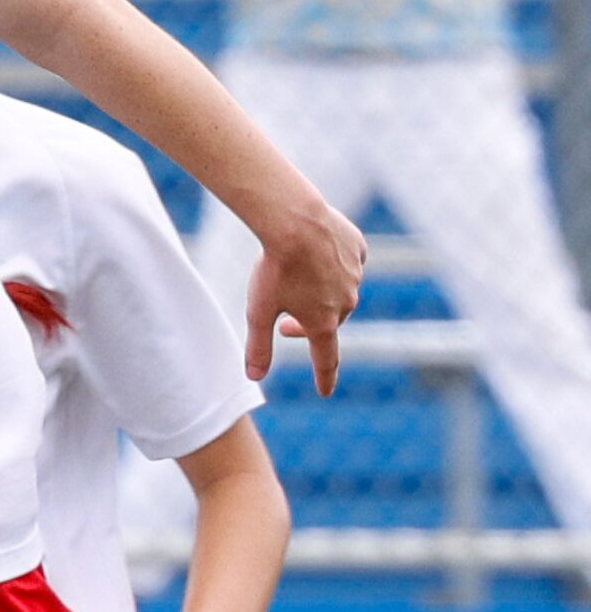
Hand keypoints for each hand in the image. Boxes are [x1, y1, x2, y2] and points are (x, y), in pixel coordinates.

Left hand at [245, 198, 364, 394]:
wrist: (295, 220)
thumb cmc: (274, 267)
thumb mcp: (258, 311)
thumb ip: (258, 346)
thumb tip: (253, 378)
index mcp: (323, 322)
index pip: (326, 359)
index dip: (323, 377)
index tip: (324, 391)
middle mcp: (346, 301)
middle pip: (329, 321)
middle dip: (307, 326)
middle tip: (284, 325)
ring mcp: (355, 274)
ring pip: (340, 290)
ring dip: (319, 293)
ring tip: (296, 281)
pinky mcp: (357, 248)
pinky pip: (348, 261)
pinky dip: (334, 263)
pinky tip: (317, 255)